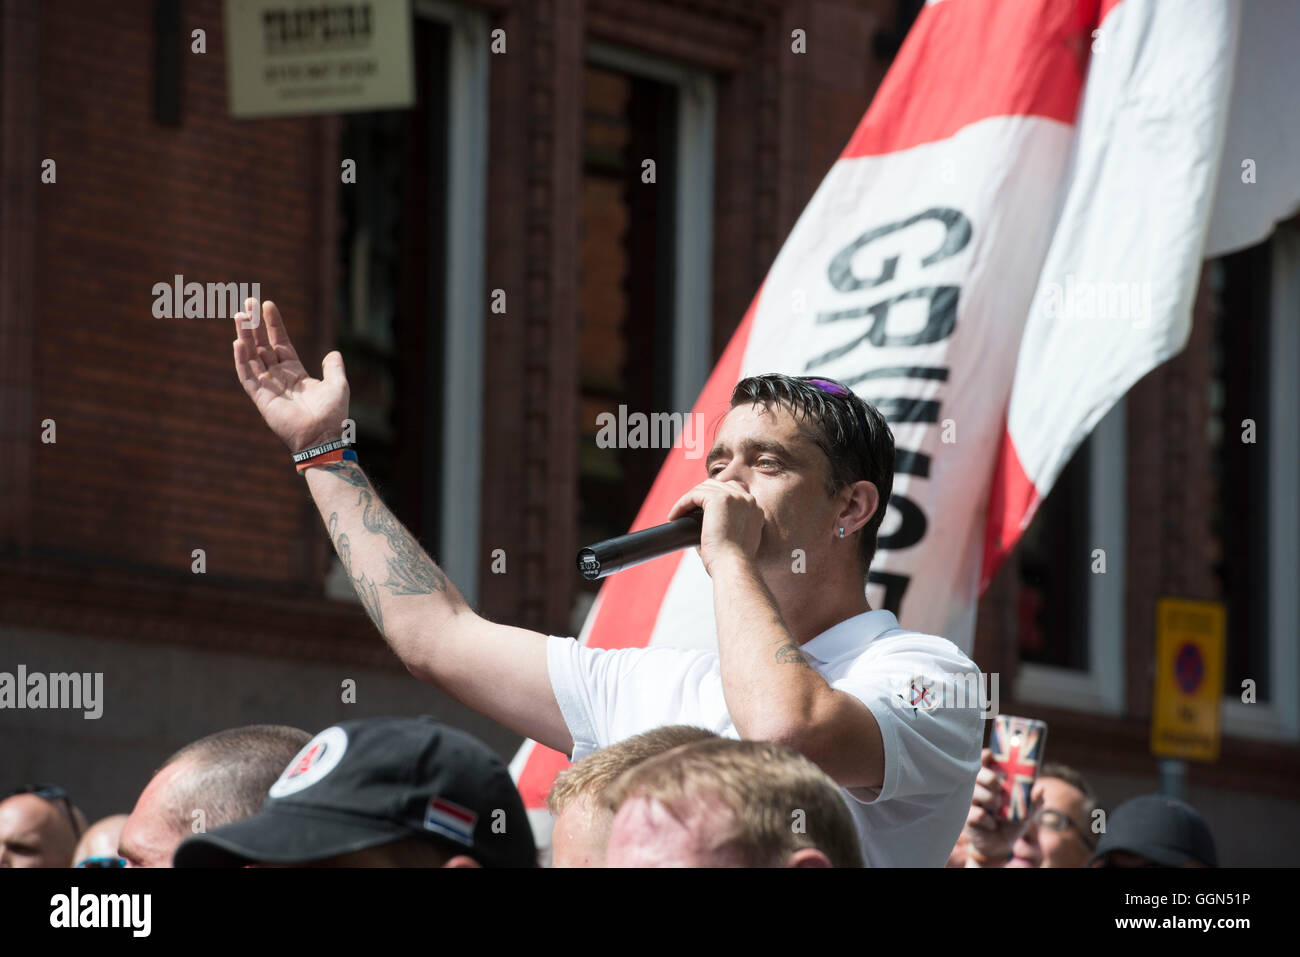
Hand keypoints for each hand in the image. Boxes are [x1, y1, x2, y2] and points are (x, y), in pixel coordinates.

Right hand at [232, 299, 349, 451]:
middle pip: (262, 346)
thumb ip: (334, 367)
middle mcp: (279, 378)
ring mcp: (268, 387)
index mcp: (296, 373)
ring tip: (239, 316)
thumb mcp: (338, 384)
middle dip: (254, 326)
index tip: (267, 305)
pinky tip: (238, 343)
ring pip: (251, 357)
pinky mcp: (261, 398)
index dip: (273, 325)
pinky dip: (241, 360)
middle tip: (247, 304)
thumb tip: (334, 353)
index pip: (280, 343)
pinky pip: (247, 376)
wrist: (323, 436)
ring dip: (245, 337)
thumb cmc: (332, 414)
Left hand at [667, 479, 763, 574]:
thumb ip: (722, 525)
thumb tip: (698, 524)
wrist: (732, 566)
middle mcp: (748, 500)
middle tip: (685, 512)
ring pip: (704, 488)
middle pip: (717, 485)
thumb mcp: (732, 539)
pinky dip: (681, 504)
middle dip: (699, 496)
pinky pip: (694, 495)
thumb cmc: (730, 561)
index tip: (698, 510)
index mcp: (754, 510)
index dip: (713, 497)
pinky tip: (674, 516)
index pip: (732, 491)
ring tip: (677, 515)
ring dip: (688, 500)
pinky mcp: (719, 499)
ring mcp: (734, 497)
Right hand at [962, 747, 1027, 864]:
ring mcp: (970, 800)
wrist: (1001, 845)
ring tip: (998, 810)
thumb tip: (1040, 790)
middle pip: (977, 773)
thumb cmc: (1012, 822)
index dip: (986, 755)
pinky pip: (976, 813)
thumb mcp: (1026, 812)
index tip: (992, 755)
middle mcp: (978, 787)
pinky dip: (988, 820)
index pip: (983, 761)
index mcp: (991, 781)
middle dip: (991, 779)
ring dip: (990, 800)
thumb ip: (1033, 801)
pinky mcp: (966, 816)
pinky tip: (991, 824)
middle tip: (1000, 788)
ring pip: (975, 792)